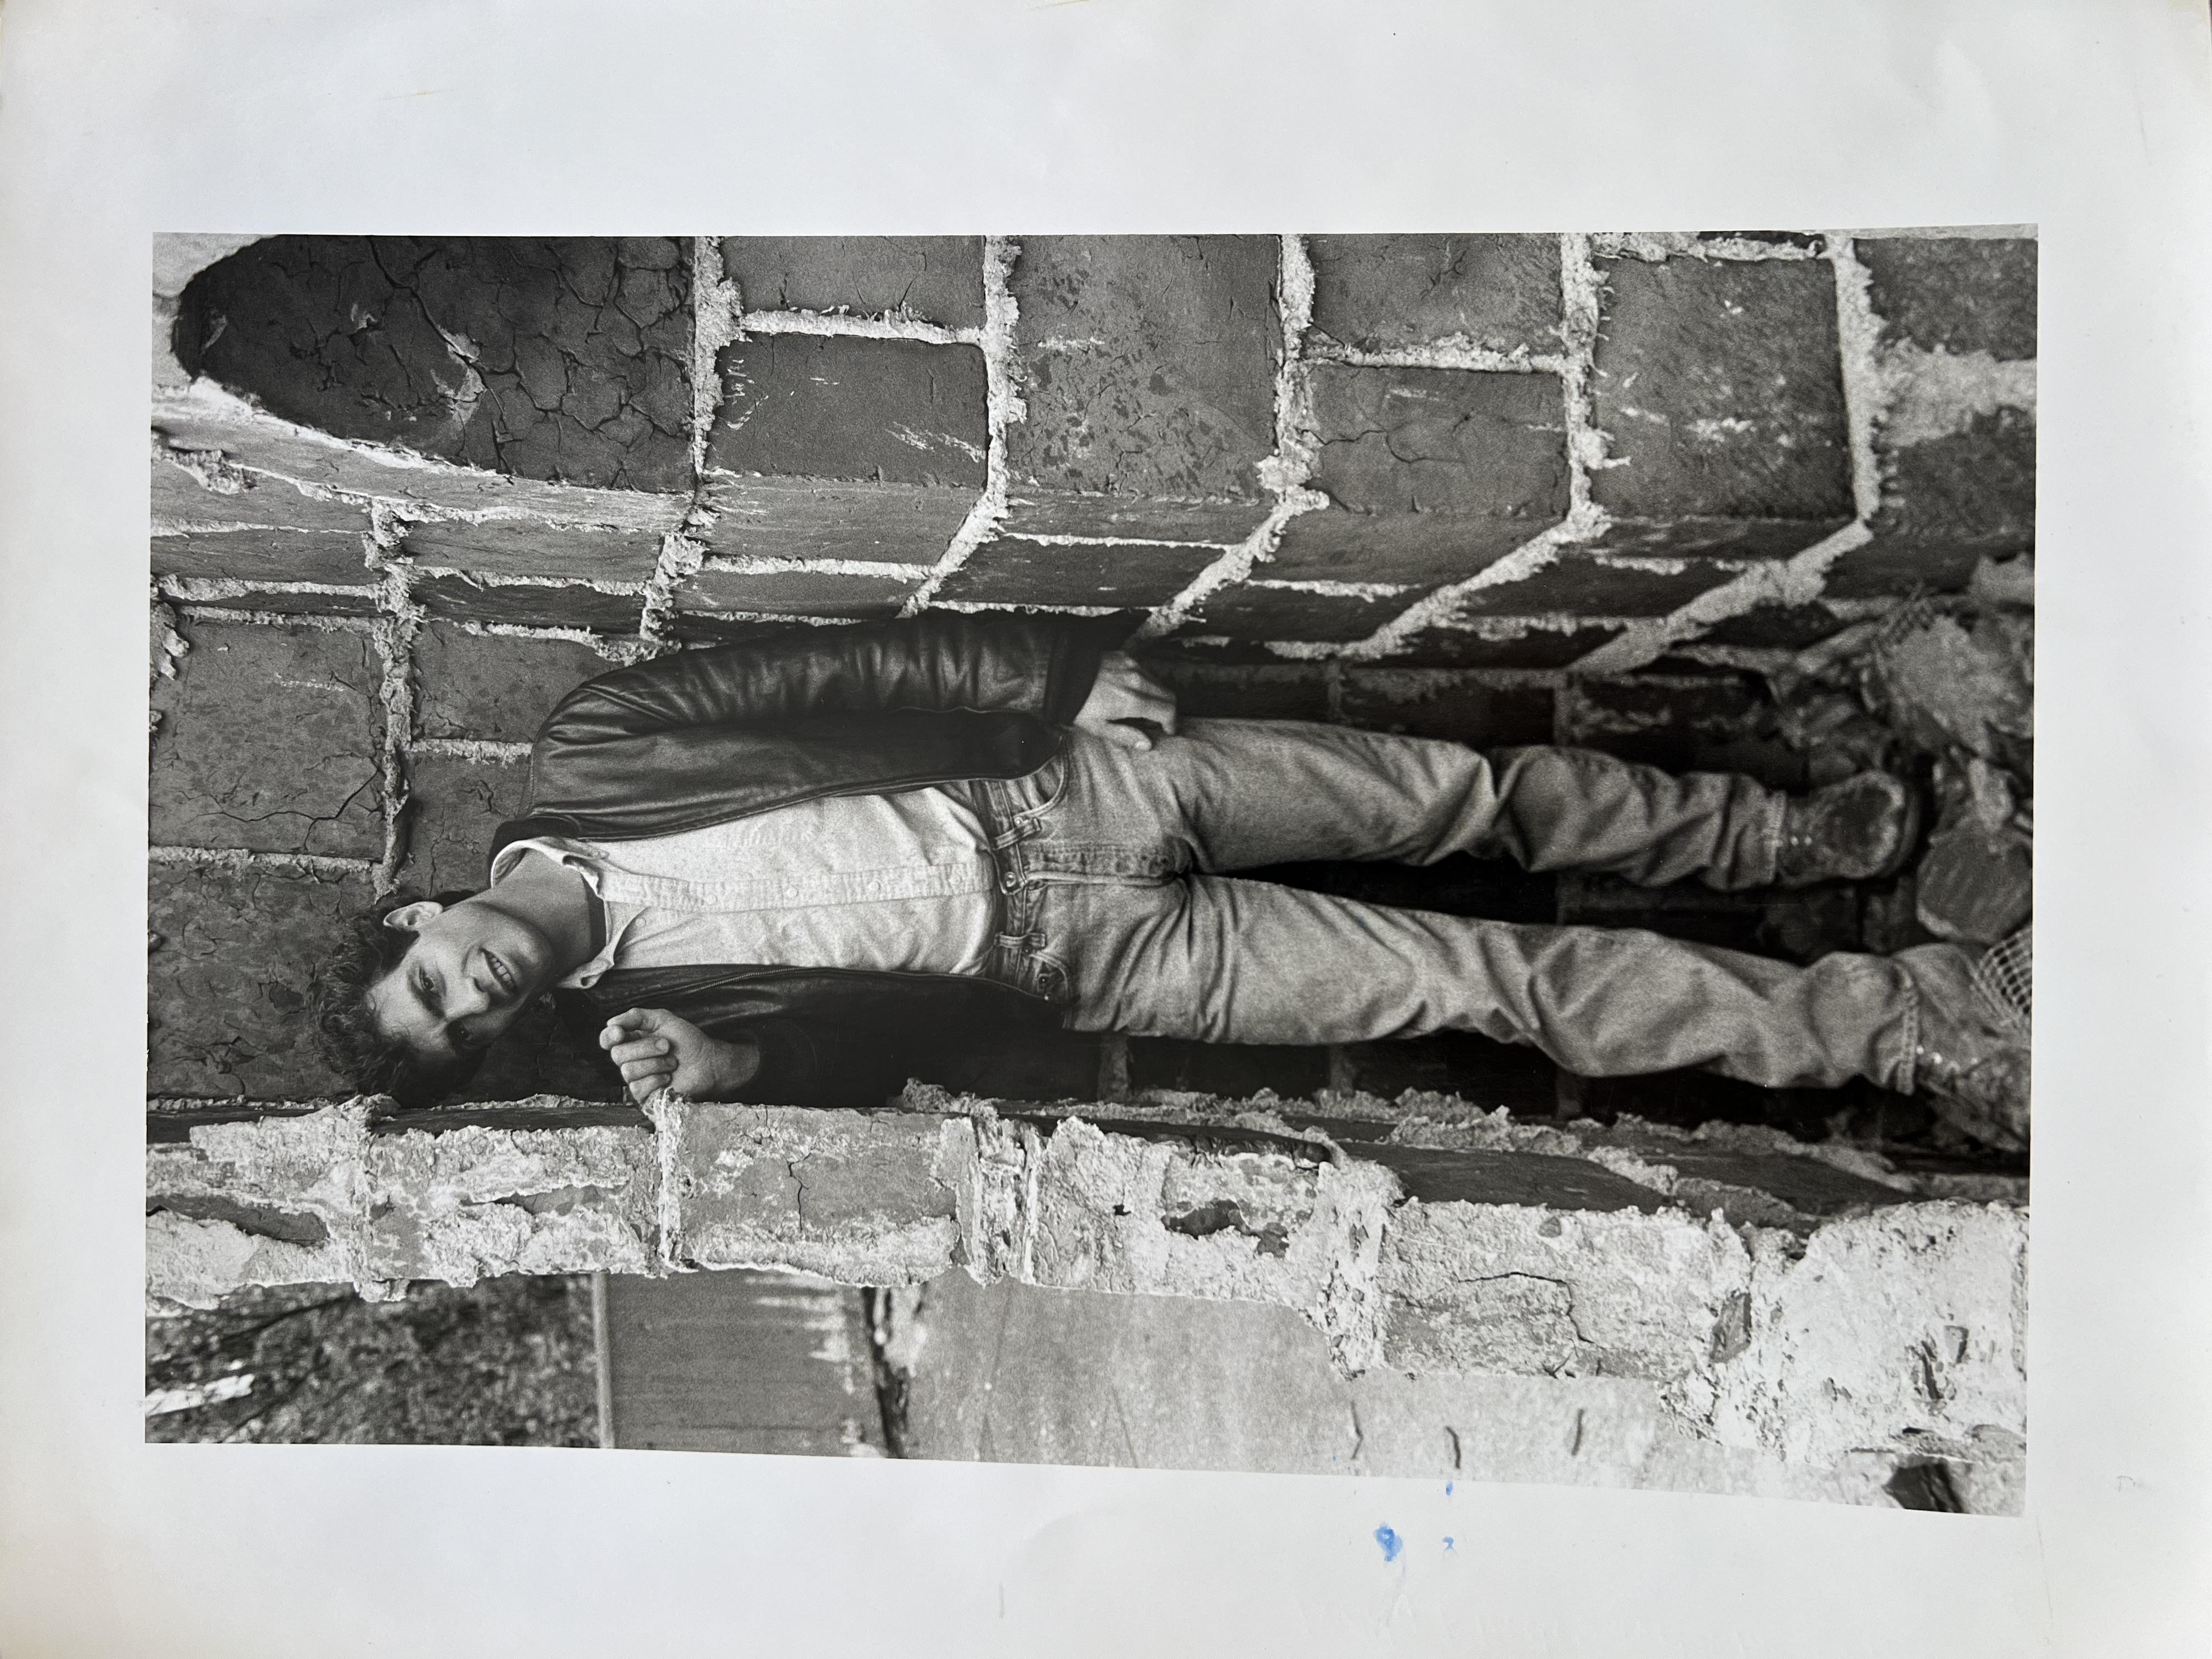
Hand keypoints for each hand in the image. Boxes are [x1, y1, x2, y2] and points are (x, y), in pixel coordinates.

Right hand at [598, 1007, 758, 1105]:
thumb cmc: (688, 1041)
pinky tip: (668, 1078)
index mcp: (632, 1039)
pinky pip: (638, 1087)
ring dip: (655, 1063)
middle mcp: (631, 1059)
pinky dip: (656, 1079)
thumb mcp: (663, 1020)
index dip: (609, 1037)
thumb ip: (636, 1016)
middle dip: (645, 1048)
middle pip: (617, 1054)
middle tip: (667, 1045)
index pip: (607, 1039)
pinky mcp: (644, 1095)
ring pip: (628, 1071)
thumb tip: (611, 1022)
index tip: (620, 1033)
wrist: (707, 1062)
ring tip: (672, 1062)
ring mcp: (637, 1078)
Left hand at [1073, 651, 1179, 750]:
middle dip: (1168, 709)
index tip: (1168, 730)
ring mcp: (1132, 665)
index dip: (1172, 723)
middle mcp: (1137, 680)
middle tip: (1158, 720)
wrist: (1059, 675)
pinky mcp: (1125, 656)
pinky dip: (1145, 682)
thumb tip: (1147, 744)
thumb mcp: (1098, 727)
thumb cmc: (1077, 705)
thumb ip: (1126, 735)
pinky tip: (1130, 690)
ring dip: (1157, 696)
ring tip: (1142, 707)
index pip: (1168, 710)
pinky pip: (1144, 670)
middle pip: (1168, 695)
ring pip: (1158, 682)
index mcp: (1132, 701)